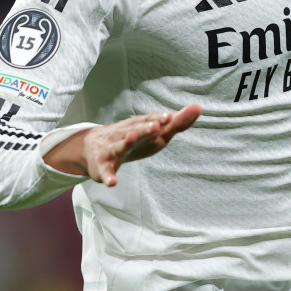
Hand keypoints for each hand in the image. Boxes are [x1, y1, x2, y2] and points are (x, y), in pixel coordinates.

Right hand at [43, 104, 201, 185]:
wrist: (91, 147)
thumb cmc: (131, 139)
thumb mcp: (154, 133)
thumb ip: (176, 123)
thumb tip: (198, 107)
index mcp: (139, 128)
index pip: (151, 121)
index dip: (160, 119)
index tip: (170, 116)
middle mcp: (125, 135)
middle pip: (136, 130)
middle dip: (145, 128)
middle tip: (157, 125)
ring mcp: (112, 150)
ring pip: (120, 146)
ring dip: (127, 141)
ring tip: (132, 138)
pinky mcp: (102, 167)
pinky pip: (105, 172)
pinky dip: (108, 177)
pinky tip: (113, 183)